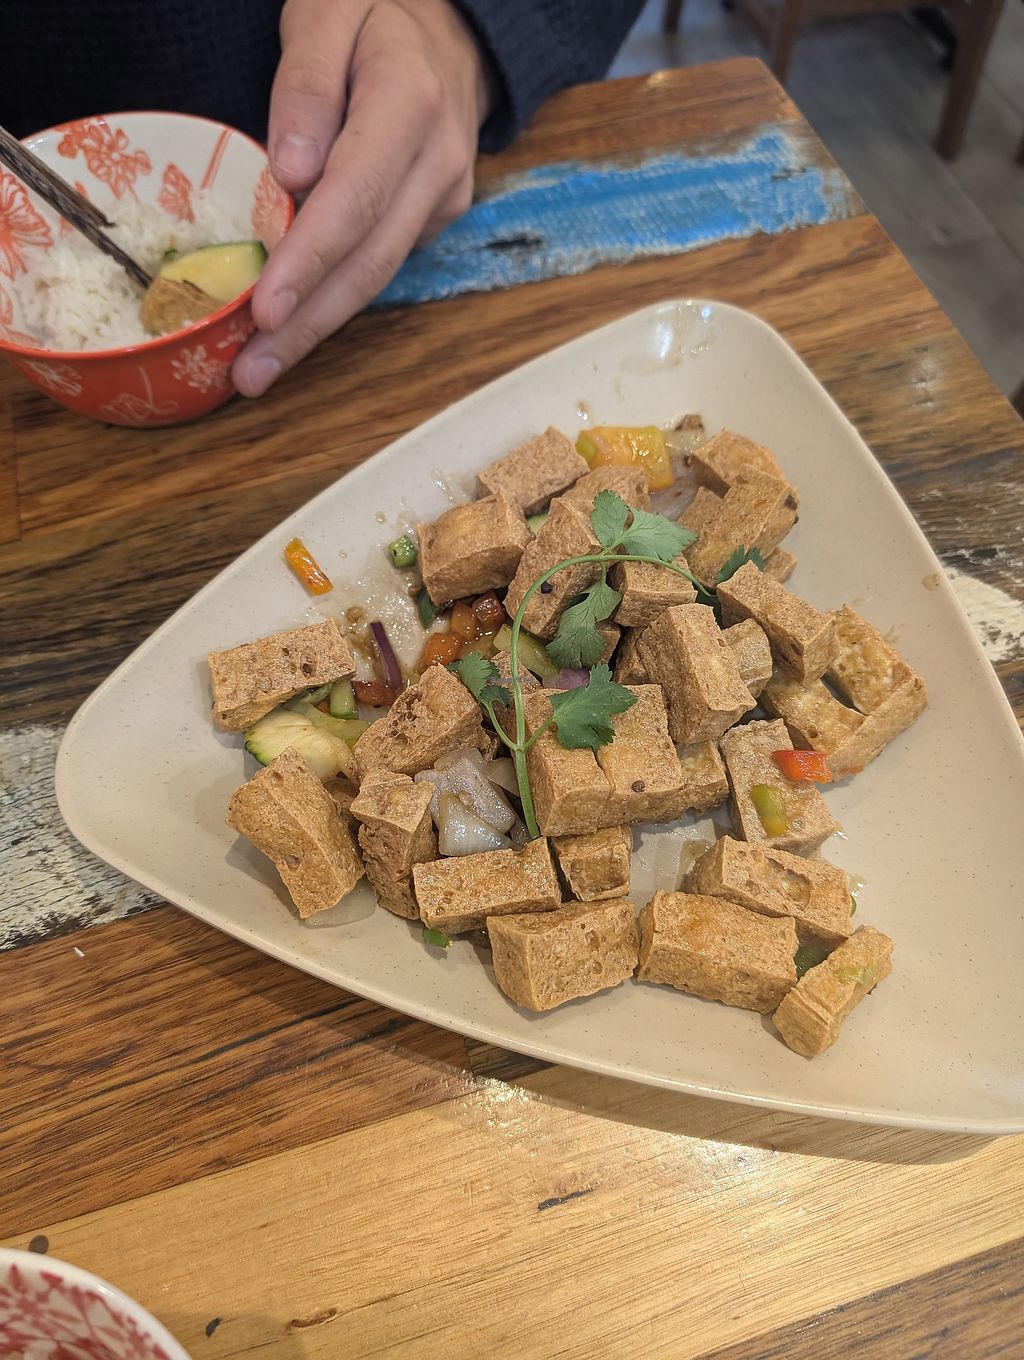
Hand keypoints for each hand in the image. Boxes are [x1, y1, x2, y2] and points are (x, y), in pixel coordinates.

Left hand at [233, 0, 490, 396]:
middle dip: (308, 323)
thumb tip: (291, 172)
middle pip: (370, 259)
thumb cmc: (373, 16)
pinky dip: (332, 301)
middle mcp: (439, 163)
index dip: (310, 259)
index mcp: (410, 103)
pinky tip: (290, 328)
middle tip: (251, 373)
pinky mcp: (436, 219)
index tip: (265, 308)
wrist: (449, 33)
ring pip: (378, 277)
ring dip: (317, 329)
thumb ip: (307, 82)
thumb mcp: (328, 11)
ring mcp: (444, 198)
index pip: (355, 195)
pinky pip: (380, 266)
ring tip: (259, 370)